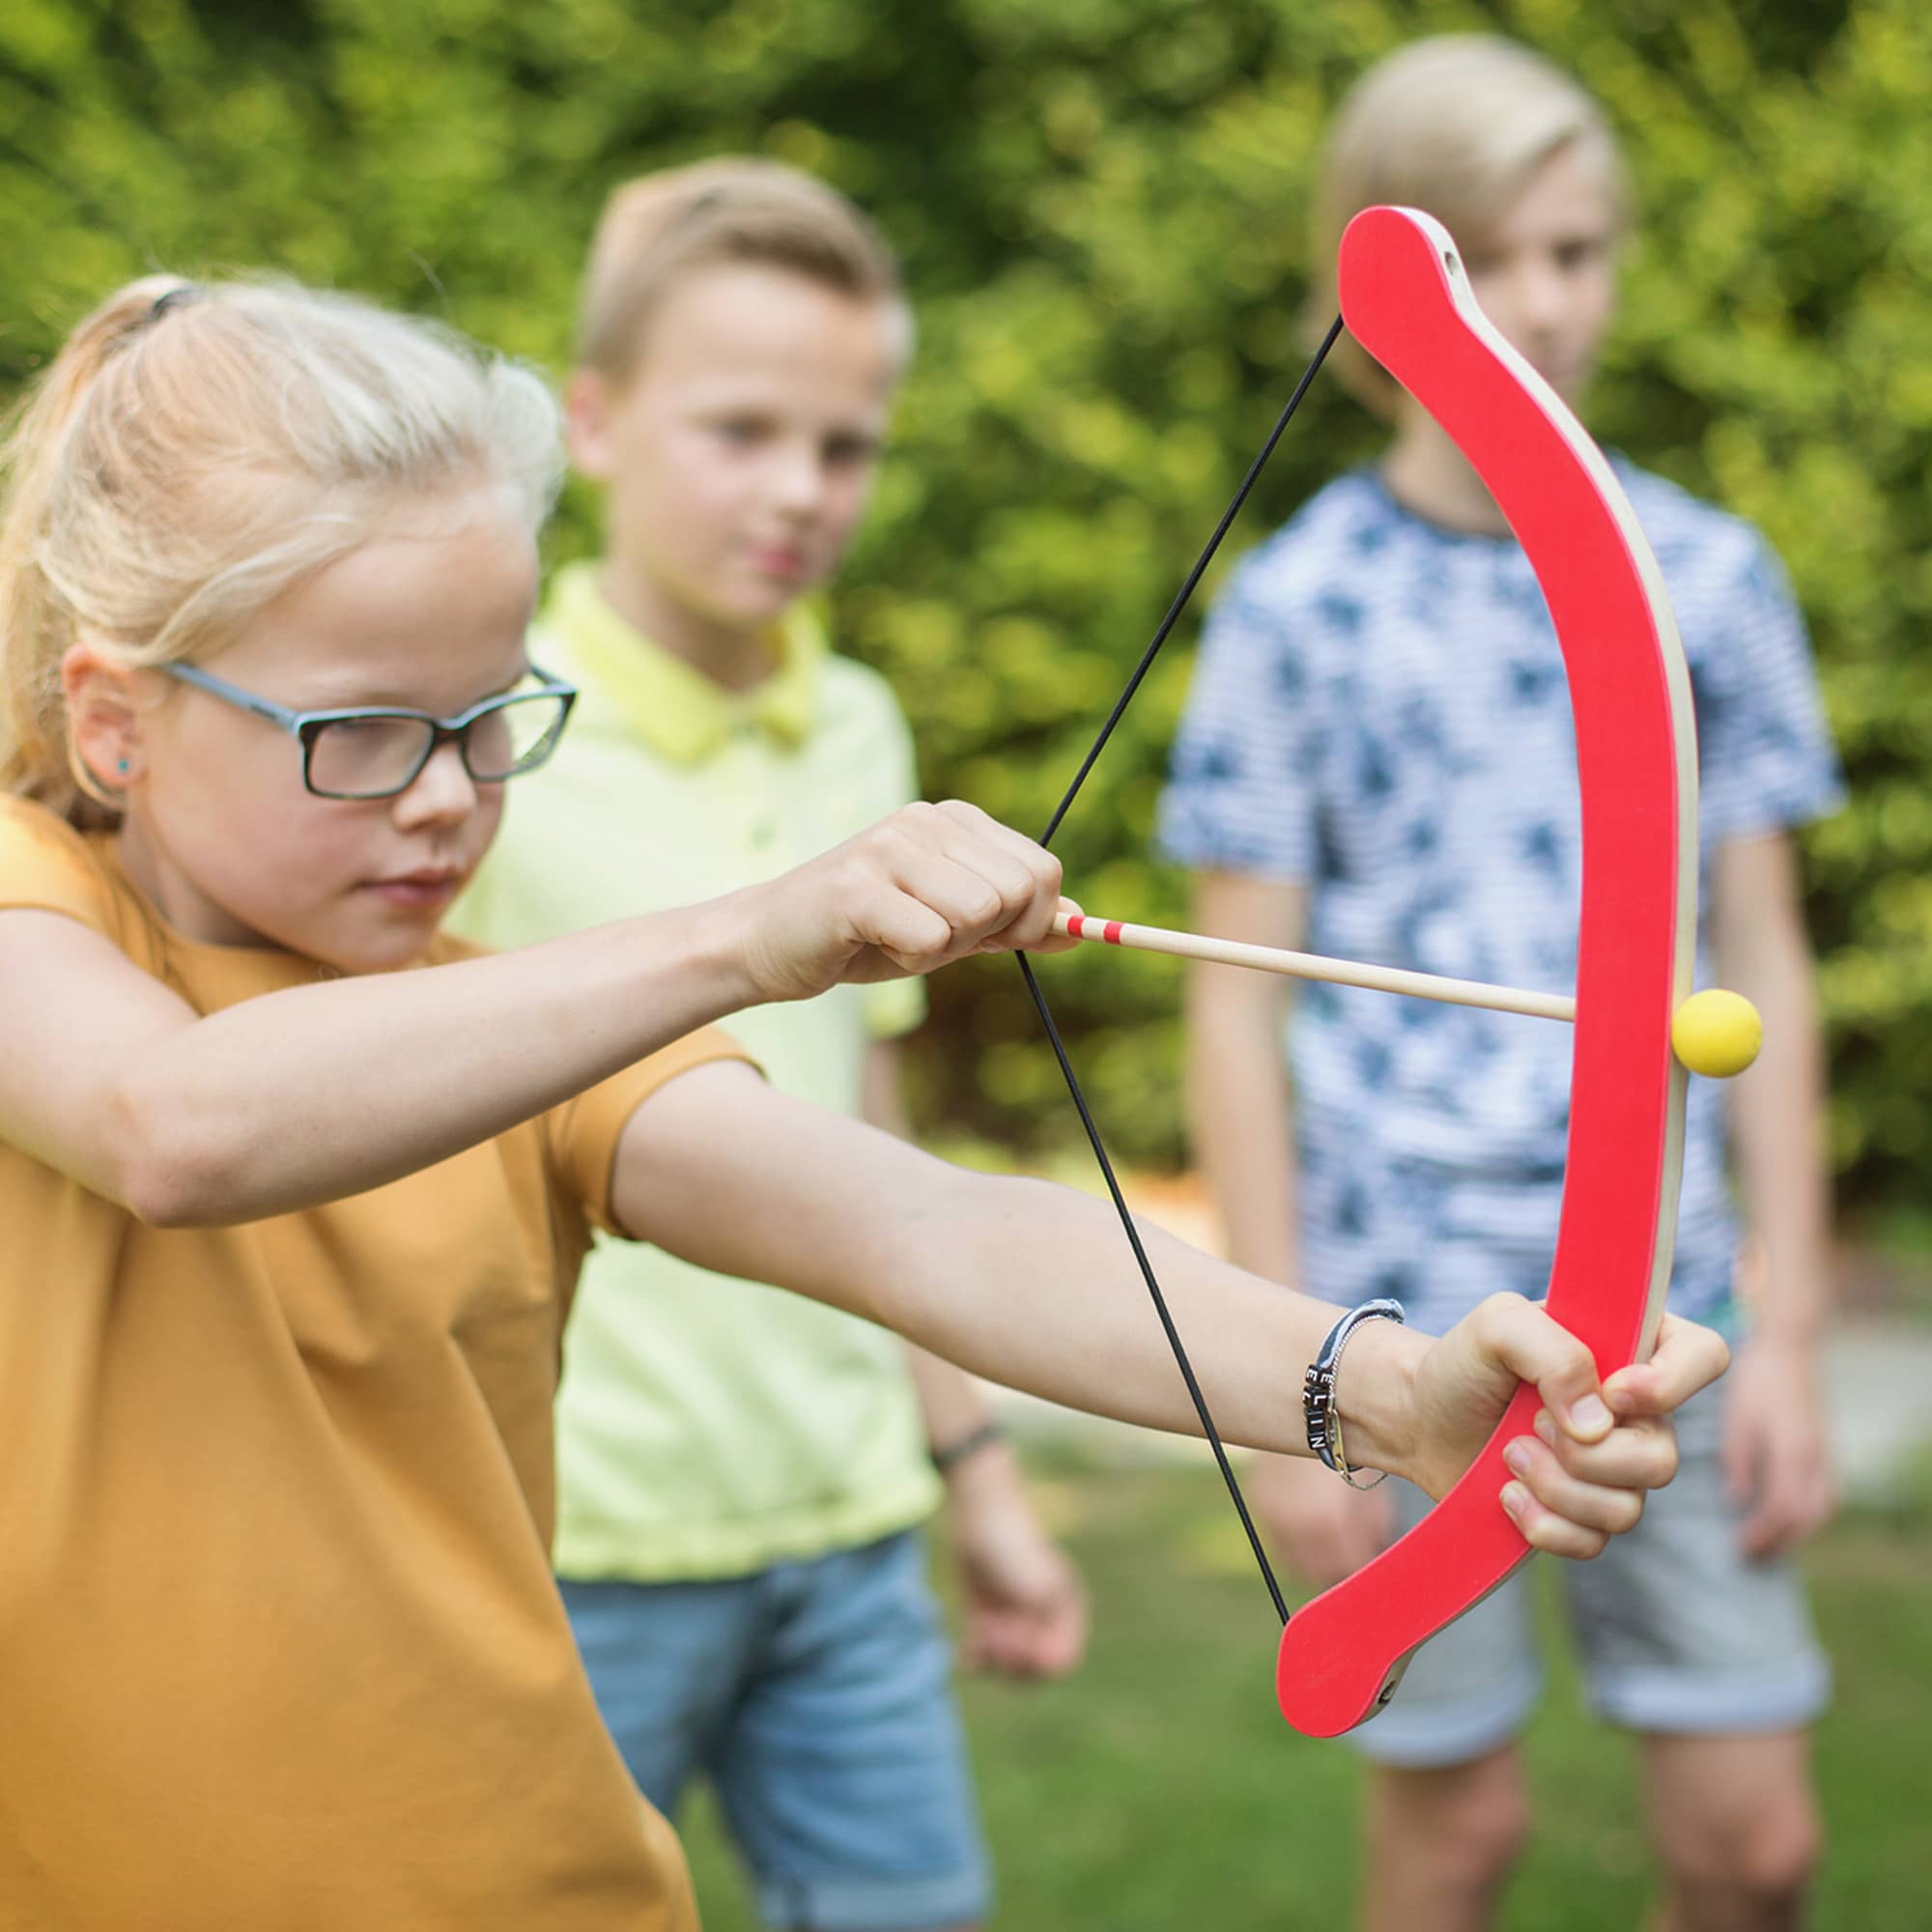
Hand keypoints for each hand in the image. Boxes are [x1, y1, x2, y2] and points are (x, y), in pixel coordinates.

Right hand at [736, 801, 1073, 1003]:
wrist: (770, 944)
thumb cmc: (866, 935)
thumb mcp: (953, 928)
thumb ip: (1014, 922)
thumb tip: (1083, 924)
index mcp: (955, 820)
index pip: (1043, 869)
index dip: (1033, 920)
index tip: (993, 938)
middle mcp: (925, 820)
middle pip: (1017, 891)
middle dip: (988, 936)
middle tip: (934, 939)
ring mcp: (889, 846)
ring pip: (976, 915)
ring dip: (943, 950)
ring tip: (897, 937)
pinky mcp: (857, 885)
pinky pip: (930, 939)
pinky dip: (909, 960)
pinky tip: (872, 944)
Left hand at [944, 1444, 1087, 1678]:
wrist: (980, 1515)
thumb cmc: (1014, 1548)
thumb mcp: (1037, 1590)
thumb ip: (1047, 1631)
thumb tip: (1051, 1667)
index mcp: (1066, 1613)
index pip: (1062, 1662)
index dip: (1037, 1661)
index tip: (1016, 1635)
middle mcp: (1043, 1622)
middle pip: (1033, 1671)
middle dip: (1010, 1660)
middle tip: (991, 1632)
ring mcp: (1015, 1622)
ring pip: (1007, 1668)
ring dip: (991, 1661)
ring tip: (978, 1634)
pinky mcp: (988, 1621)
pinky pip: (985, 1657)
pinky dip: (975, 1661)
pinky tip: (965, 1653)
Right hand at [1251, 1451, 1390, 1589]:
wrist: (1309, 1407)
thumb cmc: (1348, 1442)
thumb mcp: (1368, 1485)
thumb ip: (1373, 1525)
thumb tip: (1376, 1549)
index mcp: (1329, 1519)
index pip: (1347, 1566)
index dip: (1362, 1566)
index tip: (1370, 1562)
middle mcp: (1296, 1522)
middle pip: (1320, 1571)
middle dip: (1339, 1568)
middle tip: (1353, 1558)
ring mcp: (1274, 1514)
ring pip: (1296, 1562)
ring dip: (1315, 1562)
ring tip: (1334, 1548)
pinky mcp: (1260, 1503)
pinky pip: (1279, 1543)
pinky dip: (1295, 1546)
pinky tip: (1311, 1534)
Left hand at [1394, 1299, 1730, 1558]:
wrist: (1421, 1416)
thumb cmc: (1465, 1361)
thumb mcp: (1498, 1325)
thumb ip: (1552, 1350)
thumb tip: (1598, 1423)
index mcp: (1631, 1346)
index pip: (1705, 1356)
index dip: (1672, 1384)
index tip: (1614, 1391)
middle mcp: (1638, 1412)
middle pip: (1663, 1456)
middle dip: (1586, 1454)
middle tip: (1531, 1424)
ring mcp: (1616, 1467)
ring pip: (1628, 1507)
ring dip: (1557, 1486)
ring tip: (1510, 1455)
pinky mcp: (1585, 1514)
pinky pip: (1594, 1542)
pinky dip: (1545, 1525)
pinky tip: (1508, 1496)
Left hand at [1721, 1332, 1835, 1558]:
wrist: (1789, 1350)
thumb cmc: (1757, 1382)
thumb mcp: (1738, 1418)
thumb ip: (1739, 1461)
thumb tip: (1737, 1500)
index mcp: (1794, 1451)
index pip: (1785, 1508)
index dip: (1764, 1533)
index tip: (1740, 1547)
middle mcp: (1816, 1458)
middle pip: (1807, 1516)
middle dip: (1780, 1540)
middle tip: (1750, 1555)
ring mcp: (1825, 1455)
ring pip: (1820, 1508)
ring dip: (1795, 1531)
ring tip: (1765, 1544)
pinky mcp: (1823, 1450)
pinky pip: (1823, 1494)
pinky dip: (1805, 1514)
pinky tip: (1784, 1518)